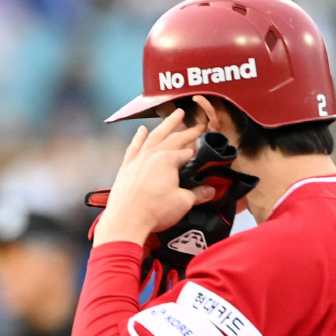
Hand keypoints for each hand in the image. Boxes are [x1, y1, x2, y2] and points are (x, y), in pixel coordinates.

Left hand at [94, 109, 212, 246]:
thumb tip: (211, 190)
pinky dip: (138, 137)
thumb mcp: (182, 203)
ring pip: (154, 136)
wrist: (125, 221)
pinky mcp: (126, 168)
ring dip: (166, 124)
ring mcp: (138, 159)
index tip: (208, 151)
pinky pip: (133, 147)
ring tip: (176, 114)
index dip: (200, 153)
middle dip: (189, 131)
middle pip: (174, 139)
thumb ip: (198, 193)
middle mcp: (153, 154)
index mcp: (168, 160)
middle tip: (199, 124)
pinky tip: (142, 130)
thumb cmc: (154, 211)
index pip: (189, 153)